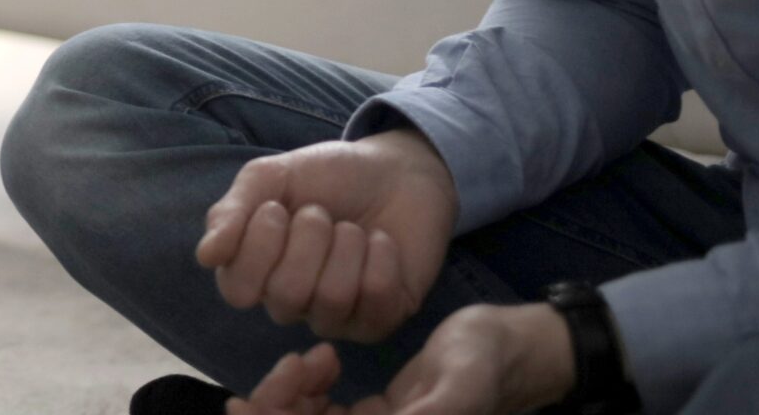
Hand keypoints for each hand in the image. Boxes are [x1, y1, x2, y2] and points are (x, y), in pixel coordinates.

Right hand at [196, 129, 459, 342]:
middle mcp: (292, 302)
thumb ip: (232, 212)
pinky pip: (375, 299)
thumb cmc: (327, 176)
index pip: (237, 291)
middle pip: (285, 297)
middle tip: (321, 213)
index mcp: (256, 271)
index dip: (256, 249)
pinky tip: (381, 243)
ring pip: (330, 299)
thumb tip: (205, 256)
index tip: (274, 208)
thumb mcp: (271, 177)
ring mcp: (337, 315)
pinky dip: (380, 256)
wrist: (397, 171)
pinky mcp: (382, 317)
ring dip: (345, 245)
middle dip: (308, 239)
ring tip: (352, 227)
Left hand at [228, 302, 573, 414]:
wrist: (512, 350)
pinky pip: (325, 412)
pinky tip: (323, 360)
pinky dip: (311, 387)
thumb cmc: (489, 364)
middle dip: (278, 410)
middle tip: (282, 368)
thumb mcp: (458, 387)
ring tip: (313, 358)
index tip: (246, 404)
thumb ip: (428, 412)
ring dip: (294, 396)